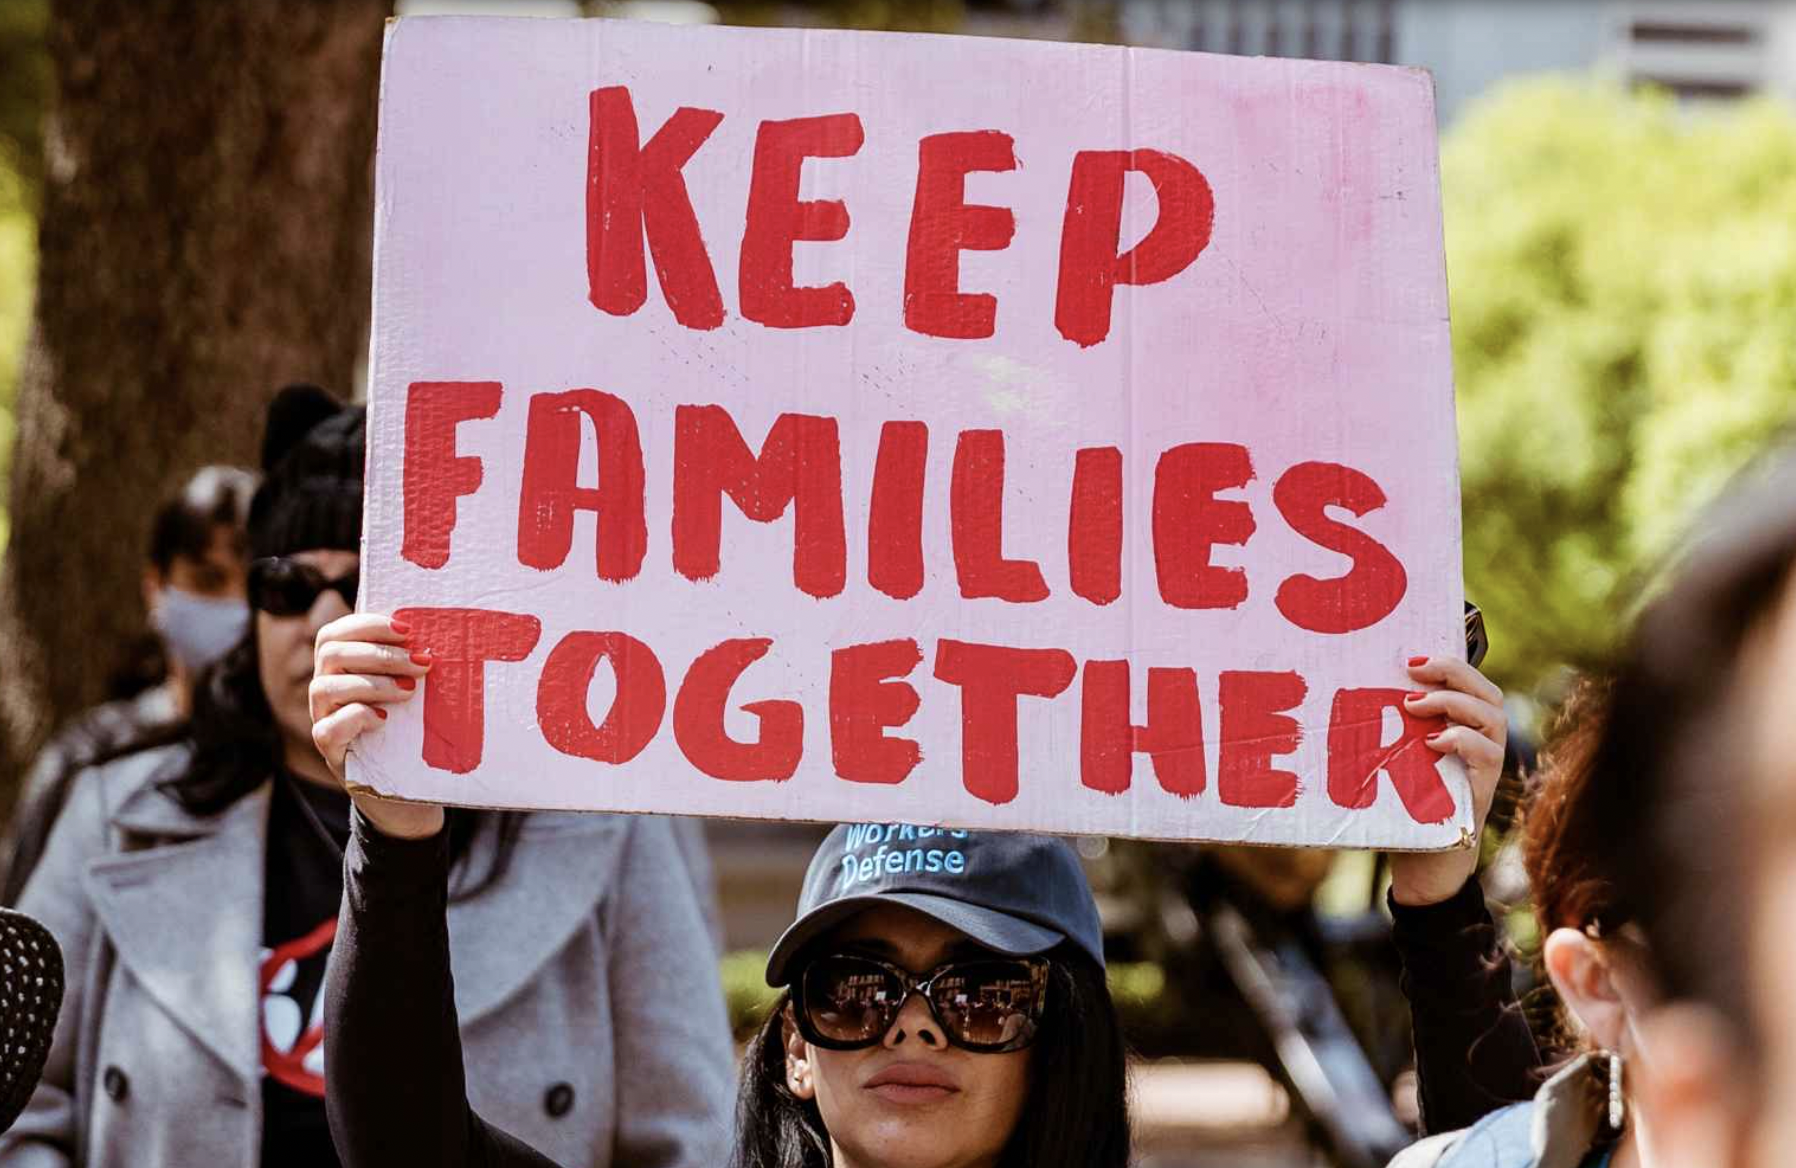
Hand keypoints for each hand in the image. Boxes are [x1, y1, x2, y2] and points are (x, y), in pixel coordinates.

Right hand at [310, 613, 444, 839]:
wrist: (407, 788)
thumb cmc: (411, 728)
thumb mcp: (413, 692)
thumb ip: (412, 664)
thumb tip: (441, 632)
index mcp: (341, 668)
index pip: (335, 633)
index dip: (367, 625)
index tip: (407, 628)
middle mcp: (326, 690)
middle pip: (331, 653)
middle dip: (380, 653)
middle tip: (422, 664)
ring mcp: (323, 719)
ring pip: (324, 687)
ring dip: (373, 683)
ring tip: (410, 691)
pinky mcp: (330, 750)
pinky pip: (328, 728)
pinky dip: (357, 717)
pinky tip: (384, 719)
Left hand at [1387, 655, 1506, 906]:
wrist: (1423, 863)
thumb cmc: (1408, 806)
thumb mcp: (1399, 759)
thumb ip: (1396, 730)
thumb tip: (1357, 694)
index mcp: (1464, 728)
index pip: (1472, 683)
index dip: (1449, 663)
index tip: (1410, 656)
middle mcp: (1483, 743)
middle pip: (1487, 693)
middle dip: (1453, 672)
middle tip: (1414, 668)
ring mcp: (1487, 767)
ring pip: (1492, 718)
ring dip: (1453, 703)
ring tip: (1413, 704)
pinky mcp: (1483, 791)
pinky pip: (1488, 756)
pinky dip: (1462, 741)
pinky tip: (1432, 742)